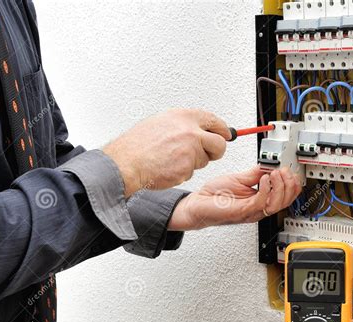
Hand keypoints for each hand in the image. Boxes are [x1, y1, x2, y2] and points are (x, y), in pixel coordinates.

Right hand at [103, 109, 230, 197]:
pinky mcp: (187, 167)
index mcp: (183, 117)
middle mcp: (190, 131)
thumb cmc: (137, 145)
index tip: (226, 134)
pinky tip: (167, 168)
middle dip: (216, 151)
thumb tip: (200, 130)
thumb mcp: (161, 123)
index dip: (222, 130)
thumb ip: (183, 126)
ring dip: (193, 163)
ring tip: (172, 160)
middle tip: (209, 154)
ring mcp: (190, 150)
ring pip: (204, 160)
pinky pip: (191, 173)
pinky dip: (182, 173)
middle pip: (219, 143)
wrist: (126, 162)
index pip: (214, 121)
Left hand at [168, 166, 301, 230]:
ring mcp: (251, 211)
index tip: (287, 169)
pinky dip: (266, 189)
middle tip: (283, 171)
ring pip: (277, 204)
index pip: (285, 195)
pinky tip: (264, 178)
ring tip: (275, 173)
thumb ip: (256, 173)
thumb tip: (269, 165)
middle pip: (285, 201)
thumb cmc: (214, 195)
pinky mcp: (243, 211)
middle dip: (289, 184)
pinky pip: (261, 203)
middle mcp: (258, 208)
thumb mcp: (239, 178)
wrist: (197, 205)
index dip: (291, 182)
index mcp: (259, 200)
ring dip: (280, 186)